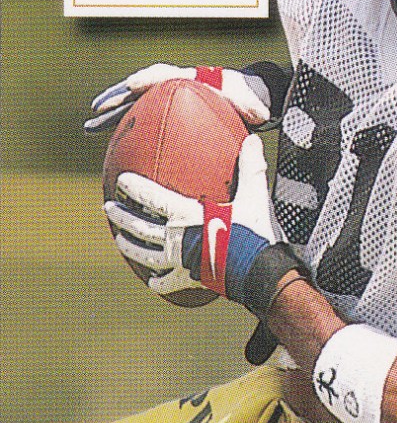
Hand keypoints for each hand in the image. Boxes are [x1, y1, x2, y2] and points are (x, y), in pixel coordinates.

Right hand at [84, 63, 270, 133]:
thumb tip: (261, 115)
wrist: (241, 95)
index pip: (163, 74)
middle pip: (137, 89)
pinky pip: (140, 120)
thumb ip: (253, 105)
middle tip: (97, 109)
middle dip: (117, 97)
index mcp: (188, 78)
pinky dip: (125, 130)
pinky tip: (111, 148)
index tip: (134, 85)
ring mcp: (164, 99)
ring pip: (133, 105)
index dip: (148, 78)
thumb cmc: (244, 96)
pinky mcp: (161, 112)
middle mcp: (171, 86)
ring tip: (91, 128)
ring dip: (112, 115)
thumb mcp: (250, 100)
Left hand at [104, 135, 283, 302]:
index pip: (151, 197)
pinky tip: (152, 281)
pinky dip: (158, 282)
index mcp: (186, 215)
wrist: (260, 272)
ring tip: (120, 241)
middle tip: (108, 208)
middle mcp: (177, 238)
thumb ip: (250, 167)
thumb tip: (253, 139)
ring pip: (145, 255)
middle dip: (121, 216)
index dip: (134, 188)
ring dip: (130, 247)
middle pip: (139, 227)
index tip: (121, 180)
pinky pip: (167, 283)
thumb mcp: (254, 196)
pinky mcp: (190, 280)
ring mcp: (180, 261)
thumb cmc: (255, 233)